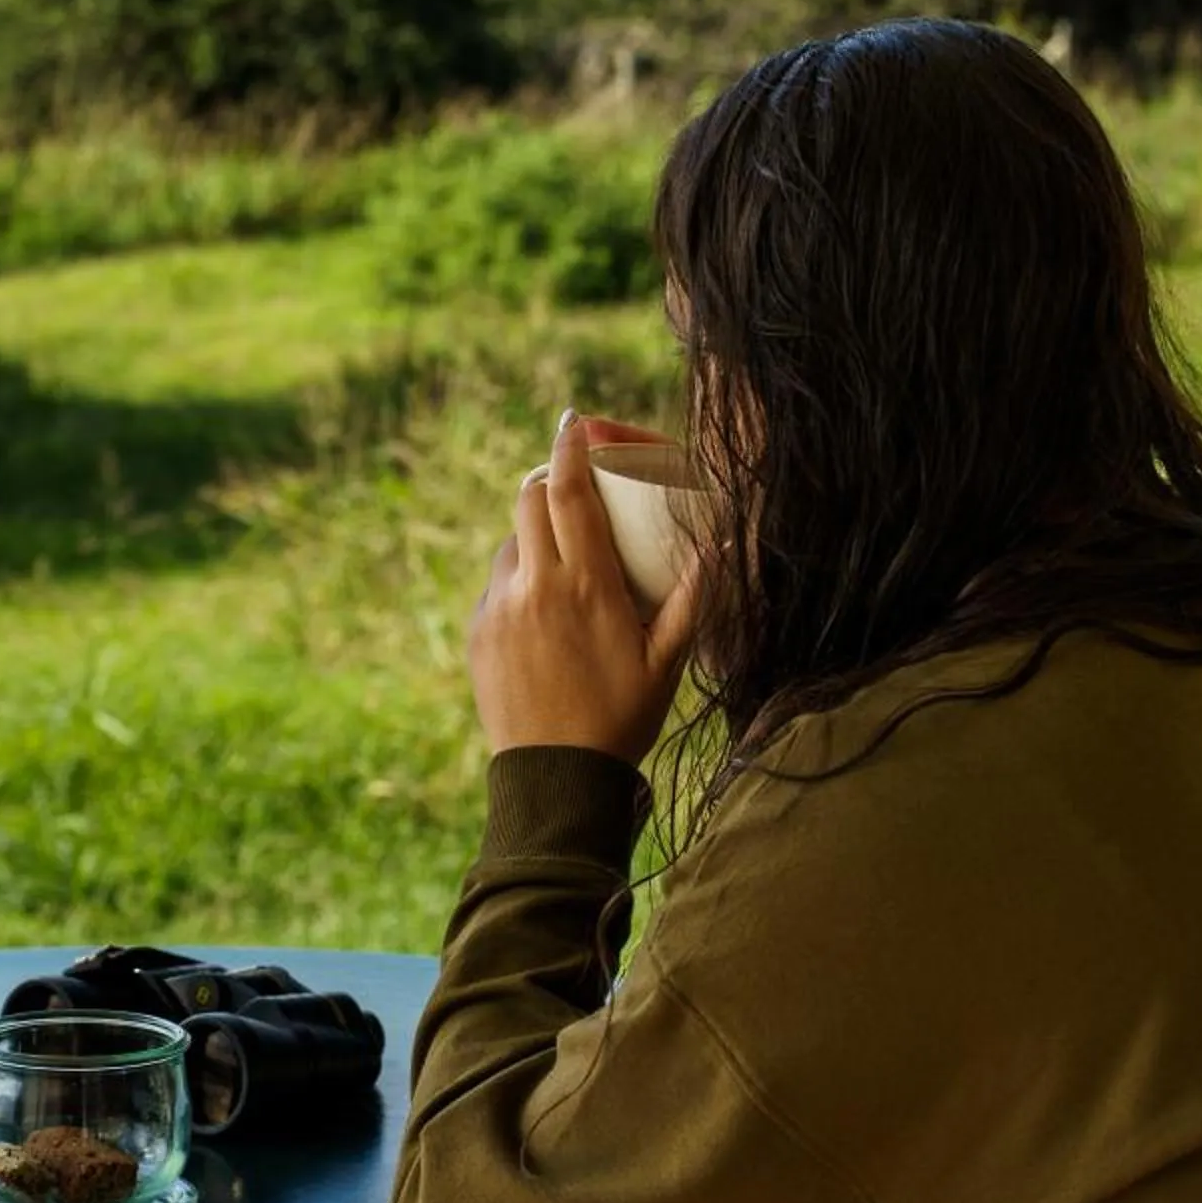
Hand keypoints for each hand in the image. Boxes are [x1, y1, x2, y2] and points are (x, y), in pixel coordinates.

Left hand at [468, 410, 702, 760]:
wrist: (557, 778)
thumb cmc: (622, 718)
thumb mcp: (669, 660)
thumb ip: (696, 598)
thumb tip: (722, 544)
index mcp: (586, 583)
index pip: (569, 491)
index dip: (570, 449)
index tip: (574, 424)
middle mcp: (535, 585)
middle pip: (528, 500)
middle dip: (548, 483)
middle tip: (571, 488)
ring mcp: (500, 608)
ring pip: (511, 544)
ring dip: (533, 539)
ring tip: (564, 566)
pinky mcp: (479, 633)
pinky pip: (497, 586)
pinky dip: (518, 582)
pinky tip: (542, 613)